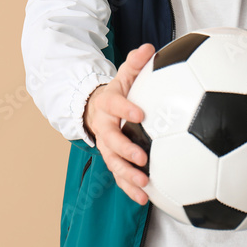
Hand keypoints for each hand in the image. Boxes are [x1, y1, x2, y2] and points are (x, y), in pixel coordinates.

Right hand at [82, 43, 155, 204]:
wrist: (97, 111)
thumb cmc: (118, 92)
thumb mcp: (124, 75)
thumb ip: (136, 63)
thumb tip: (149, 47)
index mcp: (108, 105)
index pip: (114, 105)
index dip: (125, 109)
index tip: (140, 114)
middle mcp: (105, 128)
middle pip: (111, 141)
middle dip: (125, 150)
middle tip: (142, 158)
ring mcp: (107, 147)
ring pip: (113, 163)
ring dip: (127, 176)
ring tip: (143, 185)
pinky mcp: (113, 161)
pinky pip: (119, 177)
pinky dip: (130, 189)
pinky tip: (146, 199)